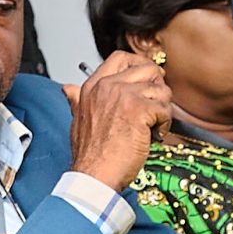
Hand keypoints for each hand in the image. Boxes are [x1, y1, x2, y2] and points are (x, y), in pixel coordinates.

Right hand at [59, 49, 174, 192]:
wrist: (94, 175)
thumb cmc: (89, 155)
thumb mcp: (77, 120)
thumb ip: (76, 100)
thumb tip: (67, 89)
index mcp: (92, 87)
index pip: (121, 58)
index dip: (139, 66)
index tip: (145, 81)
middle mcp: (108, 86)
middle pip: (147, 69)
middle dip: (157, 87)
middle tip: (154, 106)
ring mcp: (124, 96)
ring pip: (160, 89)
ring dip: (162, 110)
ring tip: (151, 126)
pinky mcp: (139, 110)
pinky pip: (165, 109)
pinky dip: (165, 124)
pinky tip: (153, 135)